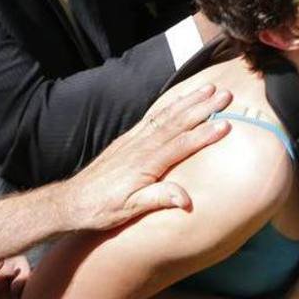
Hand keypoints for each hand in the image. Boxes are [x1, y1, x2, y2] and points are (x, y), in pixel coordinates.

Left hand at [59, 84, 231, 231]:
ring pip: (167, 115)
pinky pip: (153, 116)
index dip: (204, 135)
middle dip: (203, 108)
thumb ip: (158, 199)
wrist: (72, 200)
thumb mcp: (130, 209)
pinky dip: (169, 104)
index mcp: (145, 164)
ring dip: (189, 100)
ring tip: (209, 88)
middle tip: (225, 95)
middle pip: (177, 122)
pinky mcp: (128, 138)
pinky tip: (180, 98)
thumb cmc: (102, 209)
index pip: (181, 145)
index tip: (225, 124)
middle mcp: (141, 146)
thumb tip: (186, 199)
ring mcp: (134, 139)